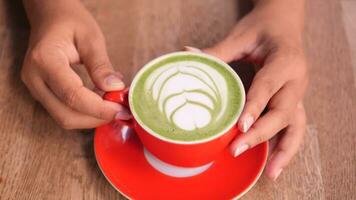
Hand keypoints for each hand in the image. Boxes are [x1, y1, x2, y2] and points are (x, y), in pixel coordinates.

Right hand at [21, 0, 129, 128]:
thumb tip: (115, 89)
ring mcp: (34, 87)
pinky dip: (84, 114)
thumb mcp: (91, 38)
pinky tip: (101, 104)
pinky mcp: (41, 92)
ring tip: (113, 107)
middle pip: (65, 114)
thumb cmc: (70, 22)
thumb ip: (101, 65)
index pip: (72, 95)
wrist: (50, 17)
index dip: (98, 108)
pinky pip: (62, 111)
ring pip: (63, 118)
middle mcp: (34, 78)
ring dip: (91, 119)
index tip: (121, 110)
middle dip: (96, 118)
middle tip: (121, 112)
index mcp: (45, 60)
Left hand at [187, 0, 307, 179]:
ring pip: (297, 125)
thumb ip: (218, 51)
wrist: (285, 24)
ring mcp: (298, 93)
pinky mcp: (295, 101)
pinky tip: (275, 163)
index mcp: (285, 60)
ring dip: (284, 150)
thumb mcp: (241, 36)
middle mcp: (297, 80)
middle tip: (237, 149)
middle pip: (283, 112)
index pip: (268, 87)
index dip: (255, 107)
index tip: (241, 126)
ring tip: (271, 174)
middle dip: (261, 134)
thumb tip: (187, 54)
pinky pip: (295, 128)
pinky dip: (286, 146)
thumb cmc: (264, 28)